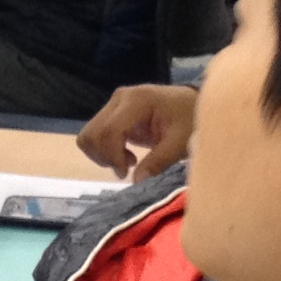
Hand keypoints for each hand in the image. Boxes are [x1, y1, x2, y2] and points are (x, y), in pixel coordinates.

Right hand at [81, 82, 199, 178]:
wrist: (191, 105)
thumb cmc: (189, 120)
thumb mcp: (180, 143)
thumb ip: (158, 162)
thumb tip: (136, 182)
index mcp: (138, 101)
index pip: (110, 130)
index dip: (113, 156)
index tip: (126, 173)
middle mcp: (120, 98)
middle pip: (94, 133)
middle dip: (106, 157)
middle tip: (127, 169)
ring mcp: (114, 104)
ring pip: (89, 135)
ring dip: (102, 155)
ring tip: (126, 161)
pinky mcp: (112, 113)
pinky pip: (95, 135)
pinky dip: (103, 151)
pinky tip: (125, 155)